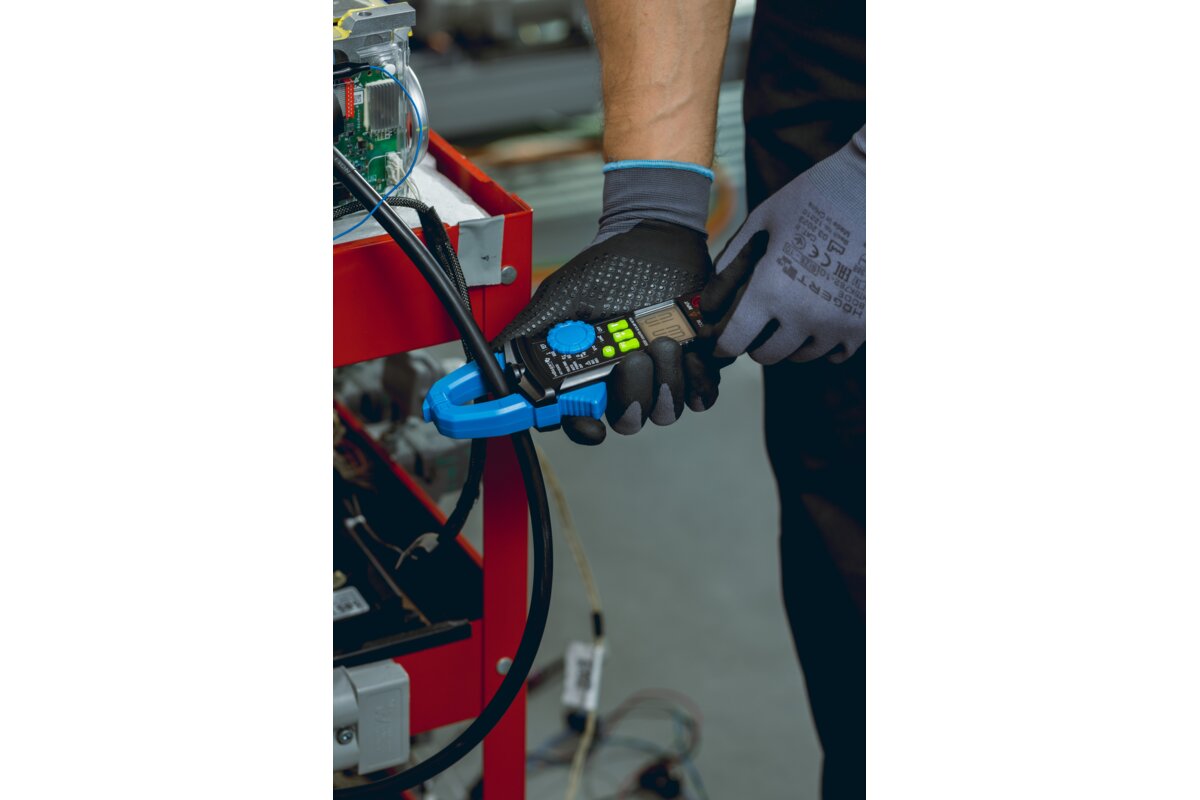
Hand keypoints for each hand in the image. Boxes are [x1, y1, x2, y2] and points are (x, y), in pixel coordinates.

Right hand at [493, 217, 723, 444]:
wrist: (658, 241)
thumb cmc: (608, 267)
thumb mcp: (560, 298)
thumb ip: (526, 334)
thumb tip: (491, 364)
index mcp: (589, 375)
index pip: (580, 422)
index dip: (584, 429)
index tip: (592, 423)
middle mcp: (624, 382)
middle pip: (629, 420)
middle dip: (633, 394)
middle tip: (635, 357)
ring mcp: (661, 377)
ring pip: (667, 410)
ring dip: (667, 380)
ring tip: (666, 342)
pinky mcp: (696, 367)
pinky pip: (703, 395)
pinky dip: (700, 379)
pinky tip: (691, 353)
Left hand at [701, 127, 865, 363]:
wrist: (873, 187)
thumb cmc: (811, 198)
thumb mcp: (761, 221)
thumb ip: (730, 262)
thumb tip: (709, 301)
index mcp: (771, 289)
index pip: (734, 342)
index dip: (722, 343)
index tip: (721, 340)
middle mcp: (804, 314)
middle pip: (766, 356)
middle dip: (755, 342)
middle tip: (757, 323)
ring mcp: (837, 323)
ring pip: (801, 356)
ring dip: (789, 342)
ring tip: (789, 315)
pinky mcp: (865, 323)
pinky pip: (835, 353)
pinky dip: (823, 344)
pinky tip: (817, 321)